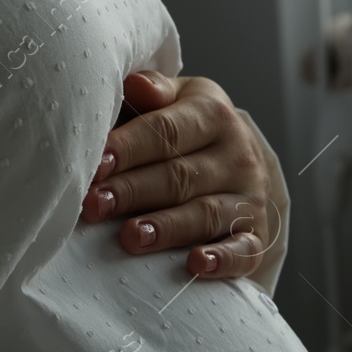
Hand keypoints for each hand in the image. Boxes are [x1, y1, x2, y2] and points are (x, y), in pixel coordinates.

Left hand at [84, 73, 276, 278]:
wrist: (235, 157)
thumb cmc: (184, 128)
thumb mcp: (173, 100)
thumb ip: (152, 93)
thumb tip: (135, 86)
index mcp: (214, 114)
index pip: (167, 131)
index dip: (129, 148)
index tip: (95, 165)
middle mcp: (239, 154)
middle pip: (181, 175)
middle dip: (134, 191)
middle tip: (94, 205)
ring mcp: (251, 197)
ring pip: (206, 214)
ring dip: (167, 227)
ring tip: (130, 237)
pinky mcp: (257, 234)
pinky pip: (244, 250)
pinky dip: (222, 259)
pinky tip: (196, 265)